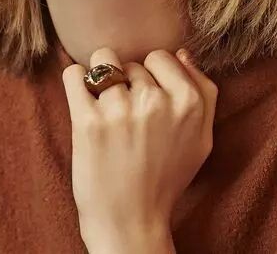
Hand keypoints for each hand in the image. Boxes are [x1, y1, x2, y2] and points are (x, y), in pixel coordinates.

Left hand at [61, 45, 218, 244]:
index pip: (160, 57)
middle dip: (127, 83)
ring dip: (100, 80)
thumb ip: (203, 91)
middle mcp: (156, 102)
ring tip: (104, 108)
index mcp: (189, 102)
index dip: (152, 76)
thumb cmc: (166, 178)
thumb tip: (183, 53)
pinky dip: (74, 81)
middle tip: (128, 117)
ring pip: (102, 61)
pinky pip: (73, 74)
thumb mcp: (202, 138)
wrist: (131, 222)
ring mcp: (120, 110)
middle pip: (131, 62)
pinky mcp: (87, 120)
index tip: (147, 100)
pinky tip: (82, 99)